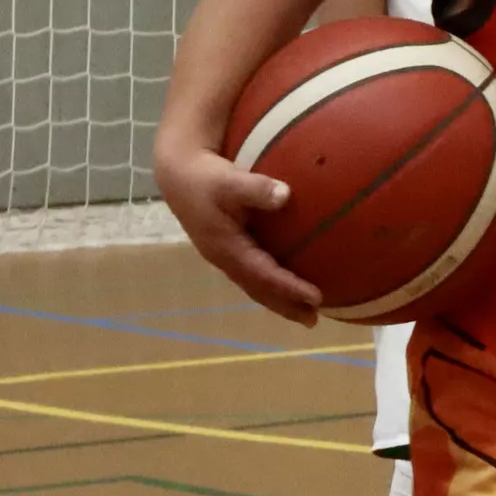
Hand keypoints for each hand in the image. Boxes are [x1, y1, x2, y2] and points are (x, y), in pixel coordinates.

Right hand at [154, 139, 320, 324]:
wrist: (178, 175)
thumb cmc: (204, 177)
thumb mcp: (228, 179)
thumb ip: (256, 188)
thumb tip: (285, 195)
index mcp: (225, 247)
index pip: (263, 274)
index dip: (289, 287)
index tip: (317, 297)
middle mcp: (225, 258)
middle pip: (259, 290)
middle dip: (286, 306)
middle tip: (313, 321)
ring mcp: (225, 256)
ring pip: (255, 286)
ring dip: (280, 301)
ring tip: (306, 314)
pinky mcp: (228, 249)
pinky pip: (254, 274)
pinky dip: (272, 286)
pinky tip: (288, 286)